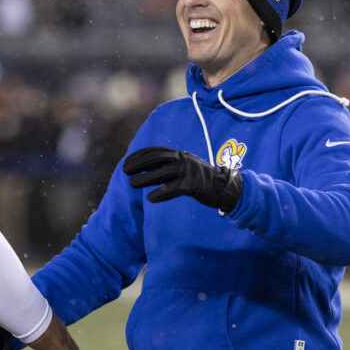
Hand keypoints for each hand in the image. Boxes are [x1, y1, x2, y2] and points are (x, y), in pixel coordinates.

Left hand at [123, 147, 243, 211]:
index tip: (127, 161)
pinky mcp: (194, 185)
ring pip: (163, 173)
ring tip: (132, 183)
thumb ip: (167, 168)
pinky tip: (150, 198)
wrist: (225, 187)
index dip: (139, 155)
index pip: (156, 151)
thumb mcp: (184, 168)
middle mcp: (183, 159)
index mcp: (180, 154)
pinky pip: (174, 188)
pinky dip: (161, 193)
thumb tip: (145, 172)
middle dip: (139, 163)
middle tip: (124, 170)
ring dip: (145, 178)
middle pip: (156, 158)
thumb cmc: (201, 179)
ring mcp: (189, 171)